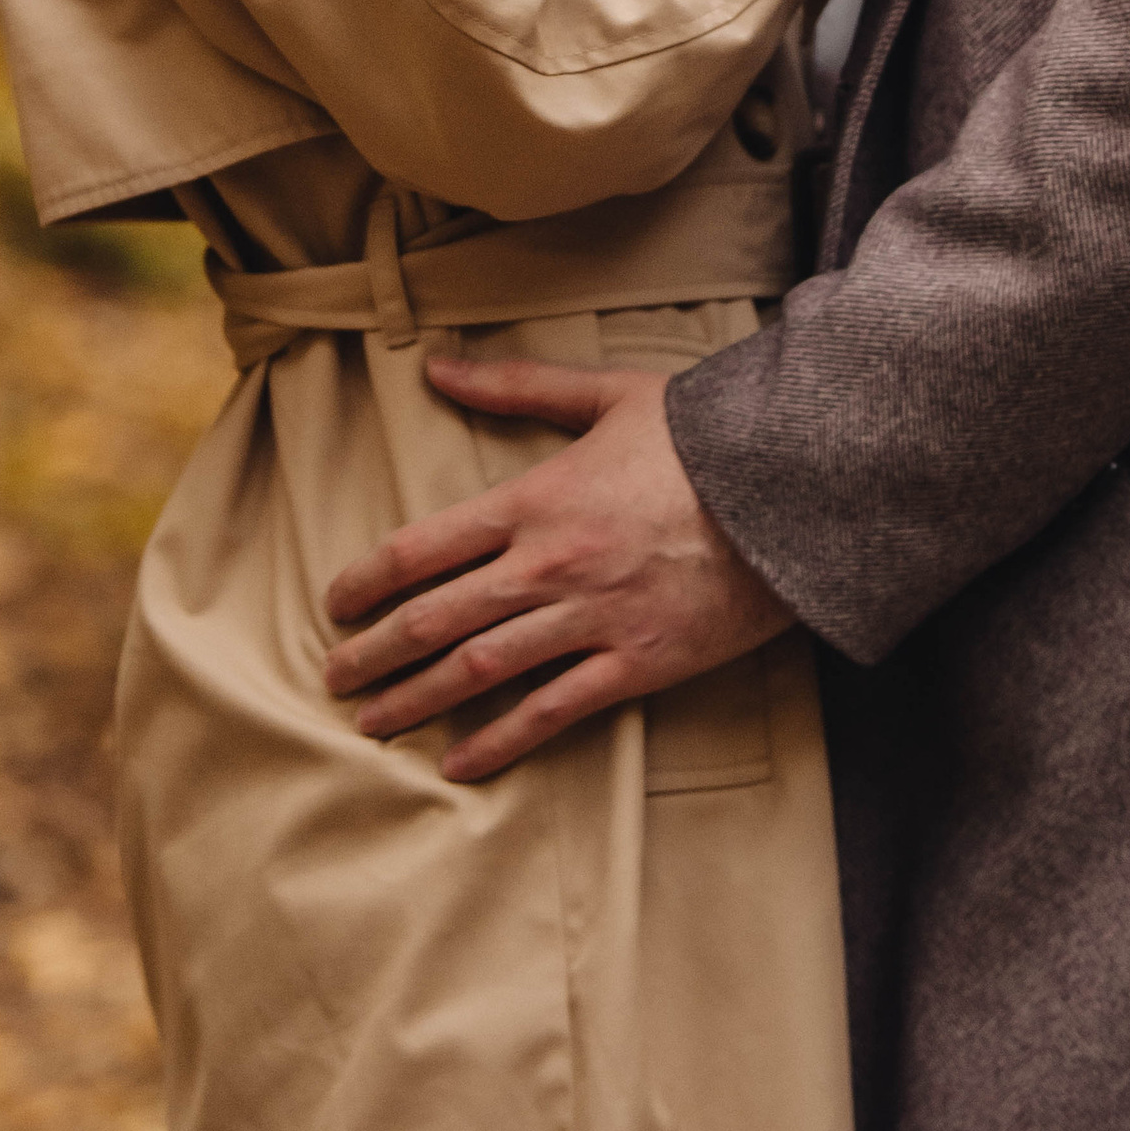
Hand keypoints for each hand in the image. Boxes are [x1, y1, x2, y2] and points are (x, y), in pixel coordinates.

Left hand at [322, 358, 789, 778]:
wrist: (794, 489)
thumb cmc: (702, 437)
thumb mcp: (607, 395)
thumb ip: (516, 387)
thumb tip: (437, 368)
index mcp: (535, 500)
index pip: (422, 548)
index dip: (367, 582)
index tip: (336, 605)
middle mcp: (549, 566)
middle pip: (435, 620)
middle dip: (374, 656)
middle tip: (335, 678)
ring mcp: (591, 620)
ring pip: (479, 673)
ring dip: (415, 701)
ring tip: (373, 723)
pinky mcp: (636, 663)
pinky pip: (552, 712)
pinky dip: (499, 742)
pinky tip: (460, 762)